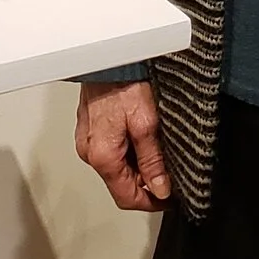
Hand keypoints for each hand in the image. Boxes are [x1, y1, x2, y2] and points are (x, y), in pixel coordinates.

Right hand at [76, 80, 170, 209]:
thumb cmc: (124, 83)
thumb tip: (160, 188)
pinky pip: (111, 152)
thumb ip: (153, 161)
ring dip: (138, 168)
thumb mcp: (147, 124)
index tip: (170, 199)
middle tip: (171, 176)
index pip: (126, 197)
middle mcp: (89, 152)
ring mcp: (87, 141)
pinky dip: (129, 153)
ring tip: (160, 155)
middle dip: (146, 184)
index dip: (151, 202)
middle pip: (121, 184)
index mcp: (102, 156)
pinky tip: (144, 141)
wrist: (109, 56)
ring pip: (117, 168)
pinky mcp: (90, 129)